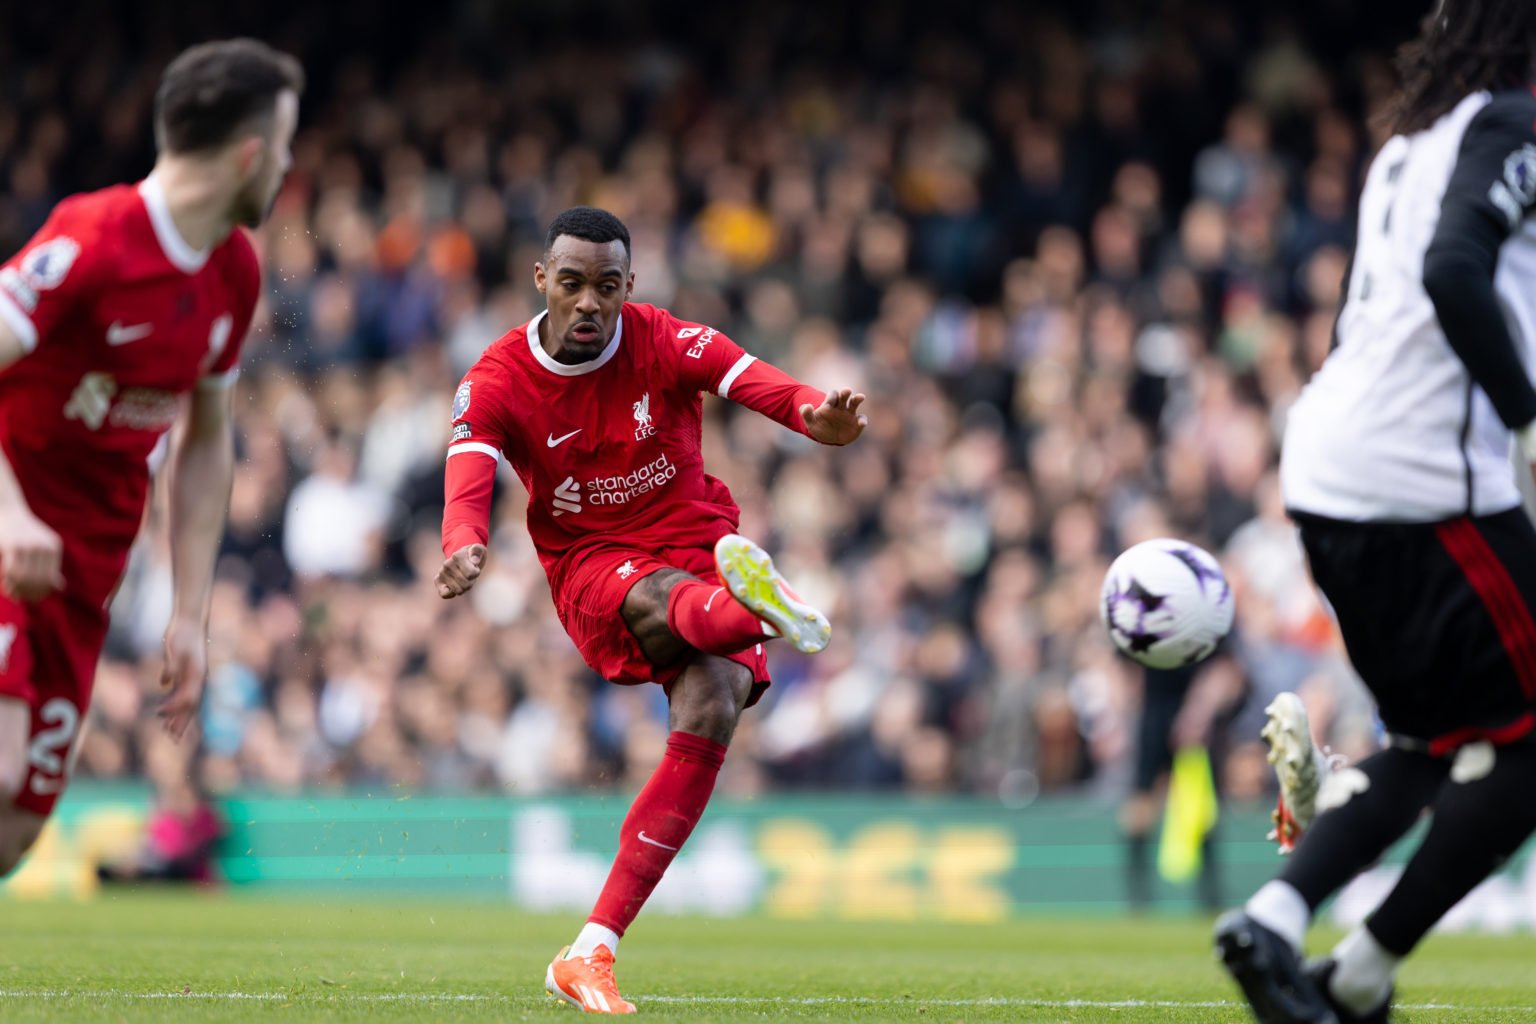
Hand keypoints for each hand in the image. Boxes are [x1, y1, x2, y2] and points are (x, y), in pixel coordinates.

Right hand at [0, 504, 63, 600]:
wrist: (6, 510)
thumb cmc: (22, 532)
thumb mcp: (41, 548)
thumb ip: (49, 566)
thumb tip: (60, 587)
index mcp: (54, 547)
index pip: (51, 578)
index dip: (42, 592)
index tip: (32, 599)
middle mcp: (44, 546)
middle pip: (38, 580)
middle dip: (28, 593)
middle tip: (18, 598)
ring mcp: (29, 545)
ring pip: (25, 577)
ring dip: (16, 588)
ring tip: (10, 593)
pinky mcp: (14, 545)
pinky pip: (12, 570)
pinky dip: (8, 580)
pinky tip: (4, 583)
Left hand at [159, 618, 207, 739]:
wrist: (190, 619)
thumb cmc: (183, 632)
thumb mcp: (175, 648)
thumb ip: (172, 666)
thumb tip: (166, 681)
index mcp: (196, 675)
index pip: (187, 698)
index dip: (174, 709)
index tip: (159, 715)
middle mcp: (197, 678)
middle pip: (191, 705)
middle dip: (182, 722)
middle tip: (173, 739)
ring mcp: (192, 675)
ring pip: (186, 700)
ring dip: (177, 715)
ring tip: (168, 730)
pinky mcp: (185, 671)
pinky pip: (181, 691)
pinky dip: (173, 702)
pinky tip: (163, 707)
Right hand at [436, 544, 486, 598]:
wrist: (463, 558)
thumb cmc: (473, 556)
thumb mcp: (479, 550)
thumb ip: (477, 551)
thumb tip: (474, 561)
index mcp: (457, 556)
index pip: (471, 573)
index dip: (476, 573)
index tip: (474, 567)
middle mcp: (447, 564)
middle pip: (466, 584)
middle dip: (471, 581)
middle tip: (469, 574)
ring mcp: (441, 573)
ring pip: (459, 591)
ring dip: (464, 587)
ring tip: (464, 578)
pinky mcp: (438, 581)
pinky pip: (444, 594)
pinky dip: (452, 594)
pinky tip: (455, 588)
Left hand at [800, 388, 867, 444]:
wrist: (829, 438)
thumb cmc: (820, 427)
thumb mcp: (811, 422)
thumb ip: (806, 414)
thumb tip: (807, 406)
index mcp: (830, 403)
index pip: (832, 394)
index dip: (831, 396)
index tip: (829, 403)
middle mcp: (841, 406)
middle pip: (844, 395)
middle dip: (845, 392)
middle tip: (847, 390)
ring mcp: (850, 413)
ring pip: (855, 402)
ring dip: (857, 398)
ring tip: (860, 397)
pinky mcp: (857, 422)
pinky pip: (861, 419)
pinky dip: (863, 420)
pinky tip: (861, 423)